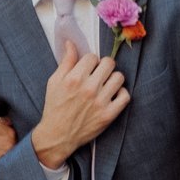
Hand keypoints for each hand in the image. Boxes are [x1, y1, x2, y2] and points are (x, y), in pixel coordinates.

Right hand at [32, 40, 128, 173]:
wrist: (57, 135)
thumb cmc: (55, 107)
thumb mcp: (54, 82)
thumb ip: (66, 62)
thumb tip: (71, 43)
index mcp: (74, 78)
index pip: (92, 56)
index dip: (90, 61)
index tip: (87, 68)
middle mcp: (89, 88)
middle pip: (109, 63)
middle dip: (104, 66)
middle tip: (99, 74)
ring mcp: (100, 102)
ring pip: (119, 77)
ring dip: (113, 79)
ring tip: (106, 85)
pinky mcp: (108, 115)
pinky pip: (125, 96)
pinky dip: (120, 94)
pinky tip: (112, 96)